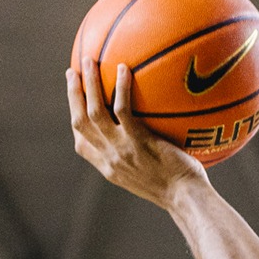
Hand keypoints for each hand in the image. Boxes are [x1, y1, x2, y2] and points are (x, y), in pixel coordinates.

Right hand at [65, 65, 207, 208]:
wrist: (185, 198)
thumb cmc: (177, 188)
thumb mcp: (149, 177)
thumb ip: (139, 158)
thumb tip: (147, 137)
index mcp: (108, 167)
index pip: (81, 142)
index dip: (76, 119)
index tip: (76, 100)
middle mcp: (109, 158)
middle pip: (79, 122)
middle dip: (73, 95)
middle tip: (73, 72)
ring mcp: (121, 150)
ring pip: (94, 111)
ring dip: (89, 84)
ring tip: (90, 61)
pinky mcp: (138, 141)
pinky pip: (123, 108)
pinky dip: (120, 87)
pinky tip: (124, 68)